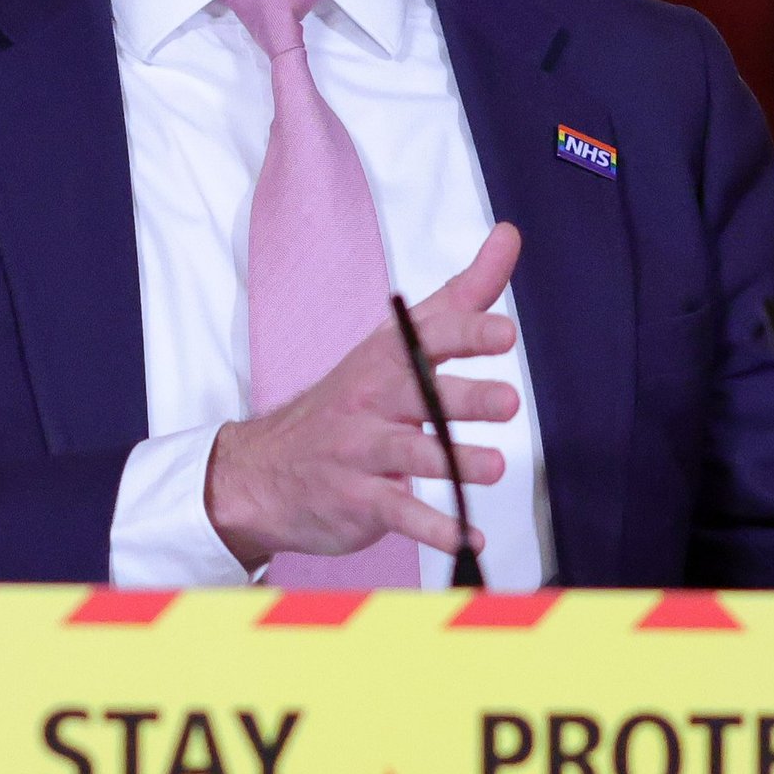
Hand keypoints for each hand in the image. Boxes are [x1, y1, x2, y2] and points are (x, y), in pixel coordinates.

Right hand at [206, 222, 523, 569]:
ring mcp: (362, 453)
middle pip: (420, 395)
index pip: (427, 339)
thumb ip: (462, 295)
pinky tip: (469, 538)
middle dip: (464, 399)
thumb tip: (509, 235)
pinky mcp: (358, 501)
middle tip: (508, 402)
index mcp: (387, 359)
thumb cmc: (351, 400)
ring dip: (454, 462)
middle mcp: (373, 401)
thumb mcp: (399, 341)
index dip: (465, 335)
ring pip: (411, 456)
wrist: (264, 469)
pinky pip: (398, 514)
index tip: (503, 333)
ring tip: (494, 469)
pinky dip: (434, 529)